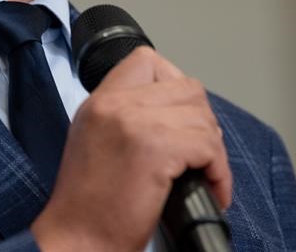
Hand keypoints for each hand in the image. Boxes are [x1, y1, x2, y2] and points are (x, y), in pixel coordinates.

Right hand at [31, 47, 230, 251]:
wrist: (76, 242)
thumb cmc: (90, 206)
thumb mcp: (95, 140)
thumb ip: (127, 115)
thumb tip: (175, 110)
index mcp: (99, 101)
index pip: (148, 62)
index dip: (175, 85)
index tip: (180, 118)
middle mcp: (114, 104)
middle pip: (186, 88)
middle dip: (202, 122)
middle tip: (201, 154)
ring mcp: (134, 122)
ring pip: (201, 116)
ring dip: (213, 150)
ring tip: (206, 176)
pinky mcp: (155, 148)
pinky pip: (207, 146)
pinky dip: (219, 172)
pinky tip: (212, 191)